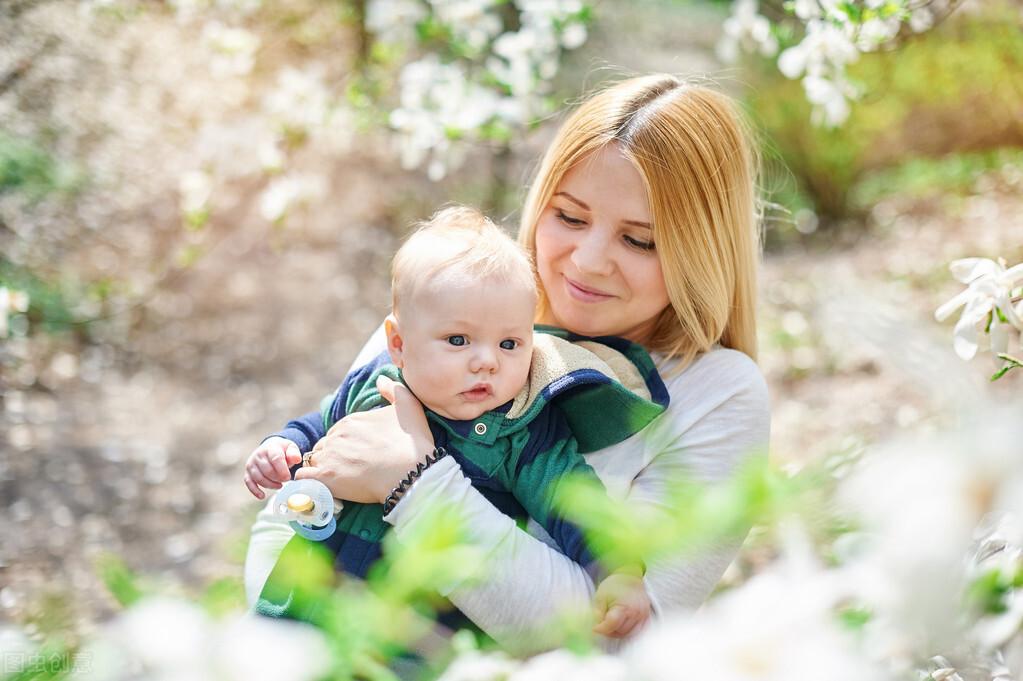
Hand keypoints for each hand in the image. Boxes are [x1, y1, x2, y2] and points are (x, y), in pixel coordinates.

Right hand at [244, 436, 301, 499]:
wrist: (269, 448)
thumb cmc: (282, 450)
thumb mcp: (290, 448)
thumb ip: (294, 453)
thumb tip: (296, 459)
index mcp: (271, 448)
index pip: (276, 459)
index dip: (283, 470)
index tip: (288, 477)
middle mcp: (258, 455)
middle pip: (268, 471)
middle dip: (278, 478)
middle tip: (286, 480)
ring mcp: (252, 464)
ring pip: (259, 478)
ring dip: (270, 485)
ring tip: (279, 485)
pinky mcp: (247, 472)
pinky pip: (249, 483)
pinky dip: (255, 491)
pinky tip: (262, 496)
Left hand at [295, 375, 434, 503]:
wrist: (411, 474)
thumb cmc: (412, 443)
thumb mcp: (409, 406)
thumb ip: (393, 389)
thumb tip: (380, 378)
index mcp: (351, 420)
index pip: (338, 432)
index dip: (348, 444)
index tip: (361, 456)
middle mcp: (336, 435)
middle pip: (326, 446)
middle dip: (334, 456)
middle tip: (352, 470)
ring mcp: (329, 456)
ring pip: (315, 461)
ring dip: (323, 468)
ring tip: (341, 481)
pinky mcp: (325, 478)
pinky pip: (304, 477)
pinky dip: (309, 481)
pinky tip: (321, 486)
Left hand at [592, 571, 650, 638]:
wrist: (629, 577)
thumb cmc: (614, 585)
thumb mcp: (600, 596)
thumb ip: (597, 614)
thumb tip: (596, 628)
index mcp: (624, 606)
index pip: (612, 625)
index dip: (602, 628)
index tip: (595, 627)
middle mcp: (636, 613)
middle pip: (620, 632)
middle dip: (609, 631)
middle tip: (602, 625)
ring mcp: (643, 616)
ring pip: (628, 634)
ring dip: (618, 633)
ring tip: (610, 624)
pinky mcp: (646, 618)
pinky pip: (636, 631)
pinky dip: (627, 631)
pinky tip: (620, 624)